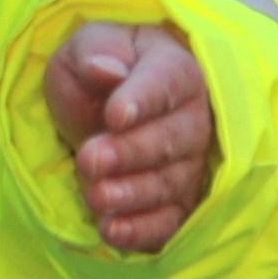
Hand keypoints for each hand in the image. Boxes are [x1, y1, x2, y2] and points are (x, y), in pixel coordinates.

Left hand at [44, 21, 215, 254]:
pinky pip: (169, 221)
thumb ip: (94, 54)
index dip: (141, 100)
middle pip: (170, 140)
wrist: (103, 103)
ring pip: (169, 183)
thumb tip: (104, 69)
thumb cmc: (98, 69)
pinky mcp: (176, 203)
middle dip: (130, 153)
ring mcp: (188, 164)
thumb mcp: (85, 47)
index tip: (114, 115)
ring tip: (97, 196)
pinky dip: (144, 231)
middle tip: (90, 159)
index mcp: (174, 71)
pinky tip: (112, 231)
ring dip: (133, 194)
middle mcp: (192, 120)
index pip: (165, 83)